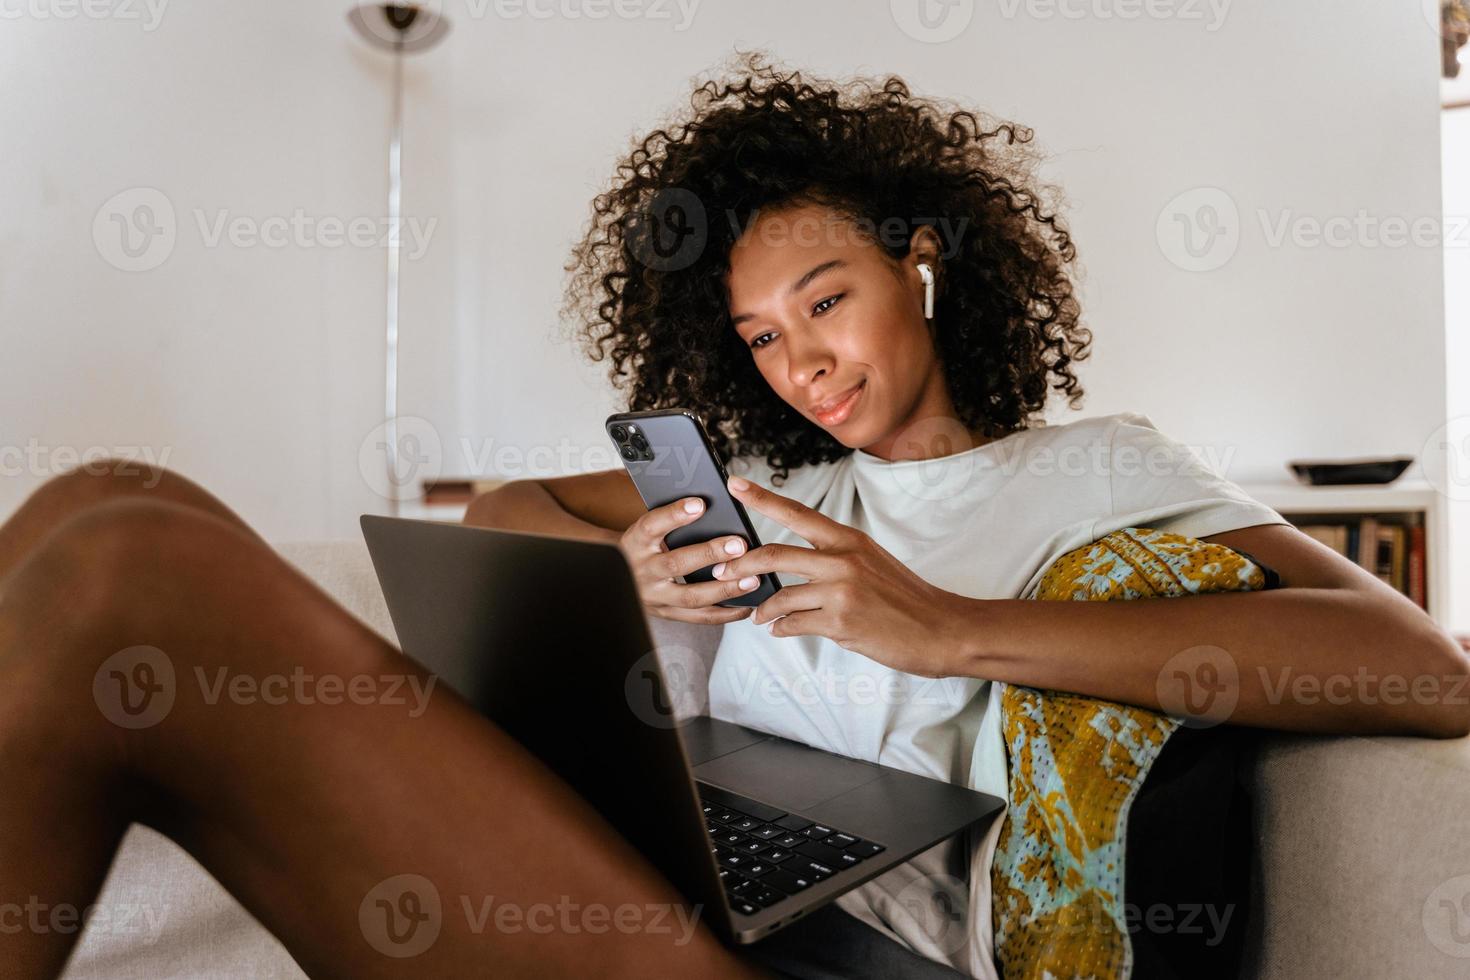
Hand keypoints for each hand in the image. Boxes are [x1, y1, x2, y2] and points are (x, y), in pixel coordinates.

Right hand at [617, 496, 763, 624]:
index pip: (652, 525)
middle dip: (710, 554)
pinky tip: (747, 604)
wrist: (619, 577)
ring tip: (752, 579)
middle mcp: (642, 571)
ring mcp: (655, 597)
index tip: (700, 503)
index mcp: (635, 543)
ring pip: (690, 596)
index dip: (674, 515)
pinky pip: (699, 617)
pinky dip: (726, 614)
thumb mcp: (648, 530)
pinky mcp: (668, 614)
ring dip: (724, 589)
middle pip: (675, 564)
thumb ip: (671, 520)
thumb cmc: (643, 547)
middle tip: (739, 545)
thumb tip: (708, 504)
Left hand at [711, 476, 968, 676]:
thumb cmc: (907, 599)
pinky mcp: (841, 621)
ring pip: (781, 596)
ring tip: (757, 615)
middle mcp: (843, 559)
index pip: (797, 512)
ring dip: (763, 609)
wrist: (941, 630)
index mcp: (849, 540)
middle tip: (721, 571)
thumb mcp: (873, 563)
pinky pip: (794, 624)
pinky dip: (781, 629)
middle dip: (741, 564)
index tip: (734, 484)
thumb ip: (836, 560)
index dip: (762, 497)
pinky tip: (780, 631)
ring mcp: (842, 590)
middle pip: (774, 554)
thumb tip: (797, 571)